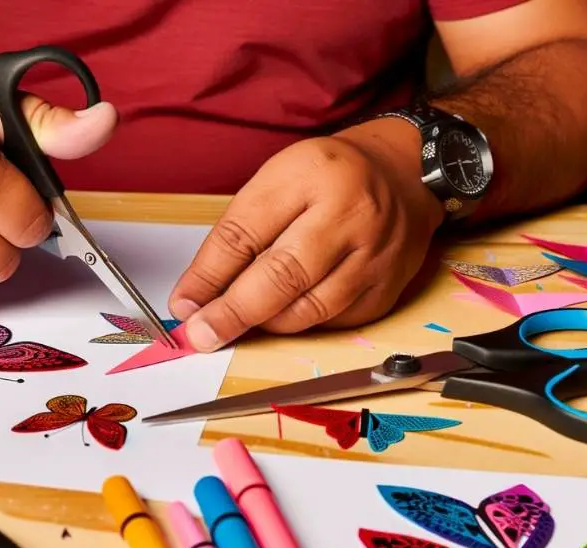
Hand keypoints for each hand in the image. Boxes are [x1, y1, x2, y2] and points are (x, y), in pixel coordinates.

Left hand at [168, 119, 444, 351]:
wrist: (403, 174)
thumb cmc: (329, 177)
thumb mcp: (277, 181)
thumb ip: (238, 235)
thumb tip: (197, 296)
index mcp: (310, 175)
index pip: (246, 233)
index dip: (208, 276)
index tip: (183, 305)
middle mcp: (349, 213)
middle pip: (281, 277)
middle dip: (232, 313)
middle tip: (202, 333)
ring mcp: (375, 254)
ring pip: (308, 309)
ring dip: (266, 323)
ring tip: (241, 321)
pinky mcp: (387, 288)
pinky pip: (333, 321)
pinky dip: (302, 324)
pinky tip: (285, 313)